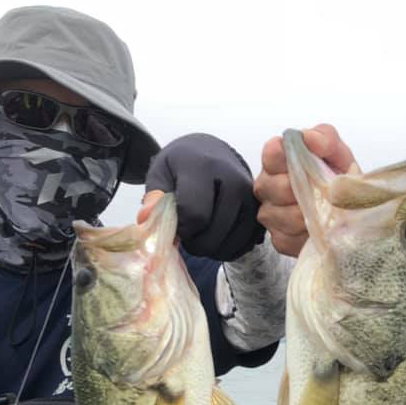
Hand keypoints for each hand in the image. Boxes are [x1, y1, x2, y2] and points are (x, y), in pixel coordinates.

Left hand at [145, 133, 263, 260]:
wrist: (213, 154)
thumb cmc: (183, 166)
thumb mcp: (162, 173)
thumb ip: (155, 196)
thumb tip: (145, 219)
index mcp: (205, 167)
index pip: (194, 214)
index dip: (181, 229)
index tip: (175, 226)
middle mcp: (234, 180)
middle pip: (213, 233)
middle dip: (195, 242)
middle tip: (188, 233)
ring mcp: (252, 198)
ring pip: (229, 243)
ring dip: (211, 249)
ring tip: (201, 235)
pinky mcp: (260, 212)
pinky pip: (244, 245)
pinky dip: (227, 250)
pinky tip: (217, 239)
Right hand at [253, 124, 357, 256]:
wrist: (349, 210)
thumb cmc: (338, 178)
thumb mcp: (338, 153)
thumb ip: (325, 137)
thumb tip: (310, 138)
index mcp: (277, 160)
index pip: (271, 153)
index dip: (291, 159)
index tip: (311, 164)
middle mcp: (266, 185)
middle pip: (276, 187)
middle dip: (305, 190)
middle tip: (324, 192)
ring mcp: (269, 213)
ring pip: (282, 215)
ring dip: (308, 215)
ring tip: (324, 211)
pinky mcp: (278, 238)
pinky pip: (287, 238)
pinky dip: (307, 235)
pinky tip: (318, 228)